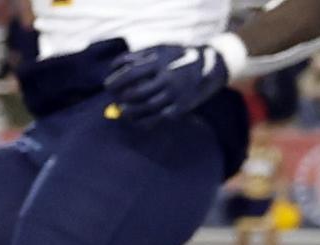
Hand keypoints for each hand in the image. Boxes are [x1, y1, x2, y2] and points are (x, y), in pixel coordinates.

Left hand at [105, 36, 236, 120]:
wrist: (212, 65)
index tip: (107, 85)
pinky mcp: (181, 107)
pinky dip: (143, 121)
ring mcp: (175, 94)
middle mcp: (168, 78)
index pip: (130, 73)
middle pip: (136, 93)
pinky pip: (158, 118)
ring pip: (146, 108)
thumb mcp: (161, 49)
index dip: (115, 81)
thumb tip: (115, 67)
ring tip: (123, 111)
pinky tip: (136, 120)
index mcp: (161, 61)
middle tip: (115, 99)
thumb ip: (139, 56)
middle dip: (121, 99)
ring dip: (130, 112)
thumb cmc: (178, 56)